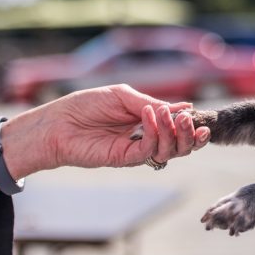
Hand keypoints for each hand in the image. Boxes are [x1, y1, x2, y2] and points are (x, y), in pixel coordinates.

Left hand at [2, 84, 210, 173]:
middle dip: (190, 133)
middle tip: (188, 118)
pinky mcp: (125, 158)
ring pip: (170, 152)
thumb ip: (152, 103)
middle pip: (181, 145)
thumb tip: (184, 108)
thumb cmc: (85, 106)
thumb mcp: (123, 96)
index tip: (197, 114)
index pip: (178, 128)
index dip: (191, 124)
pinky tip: (148, 116)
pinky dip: (155, 133)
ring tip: (175, 117)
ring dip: (177, 134)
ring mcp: (136, 150)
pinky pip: (149, 150)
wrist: (57, 122)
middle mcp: (145, 139)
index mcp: (147, 123)